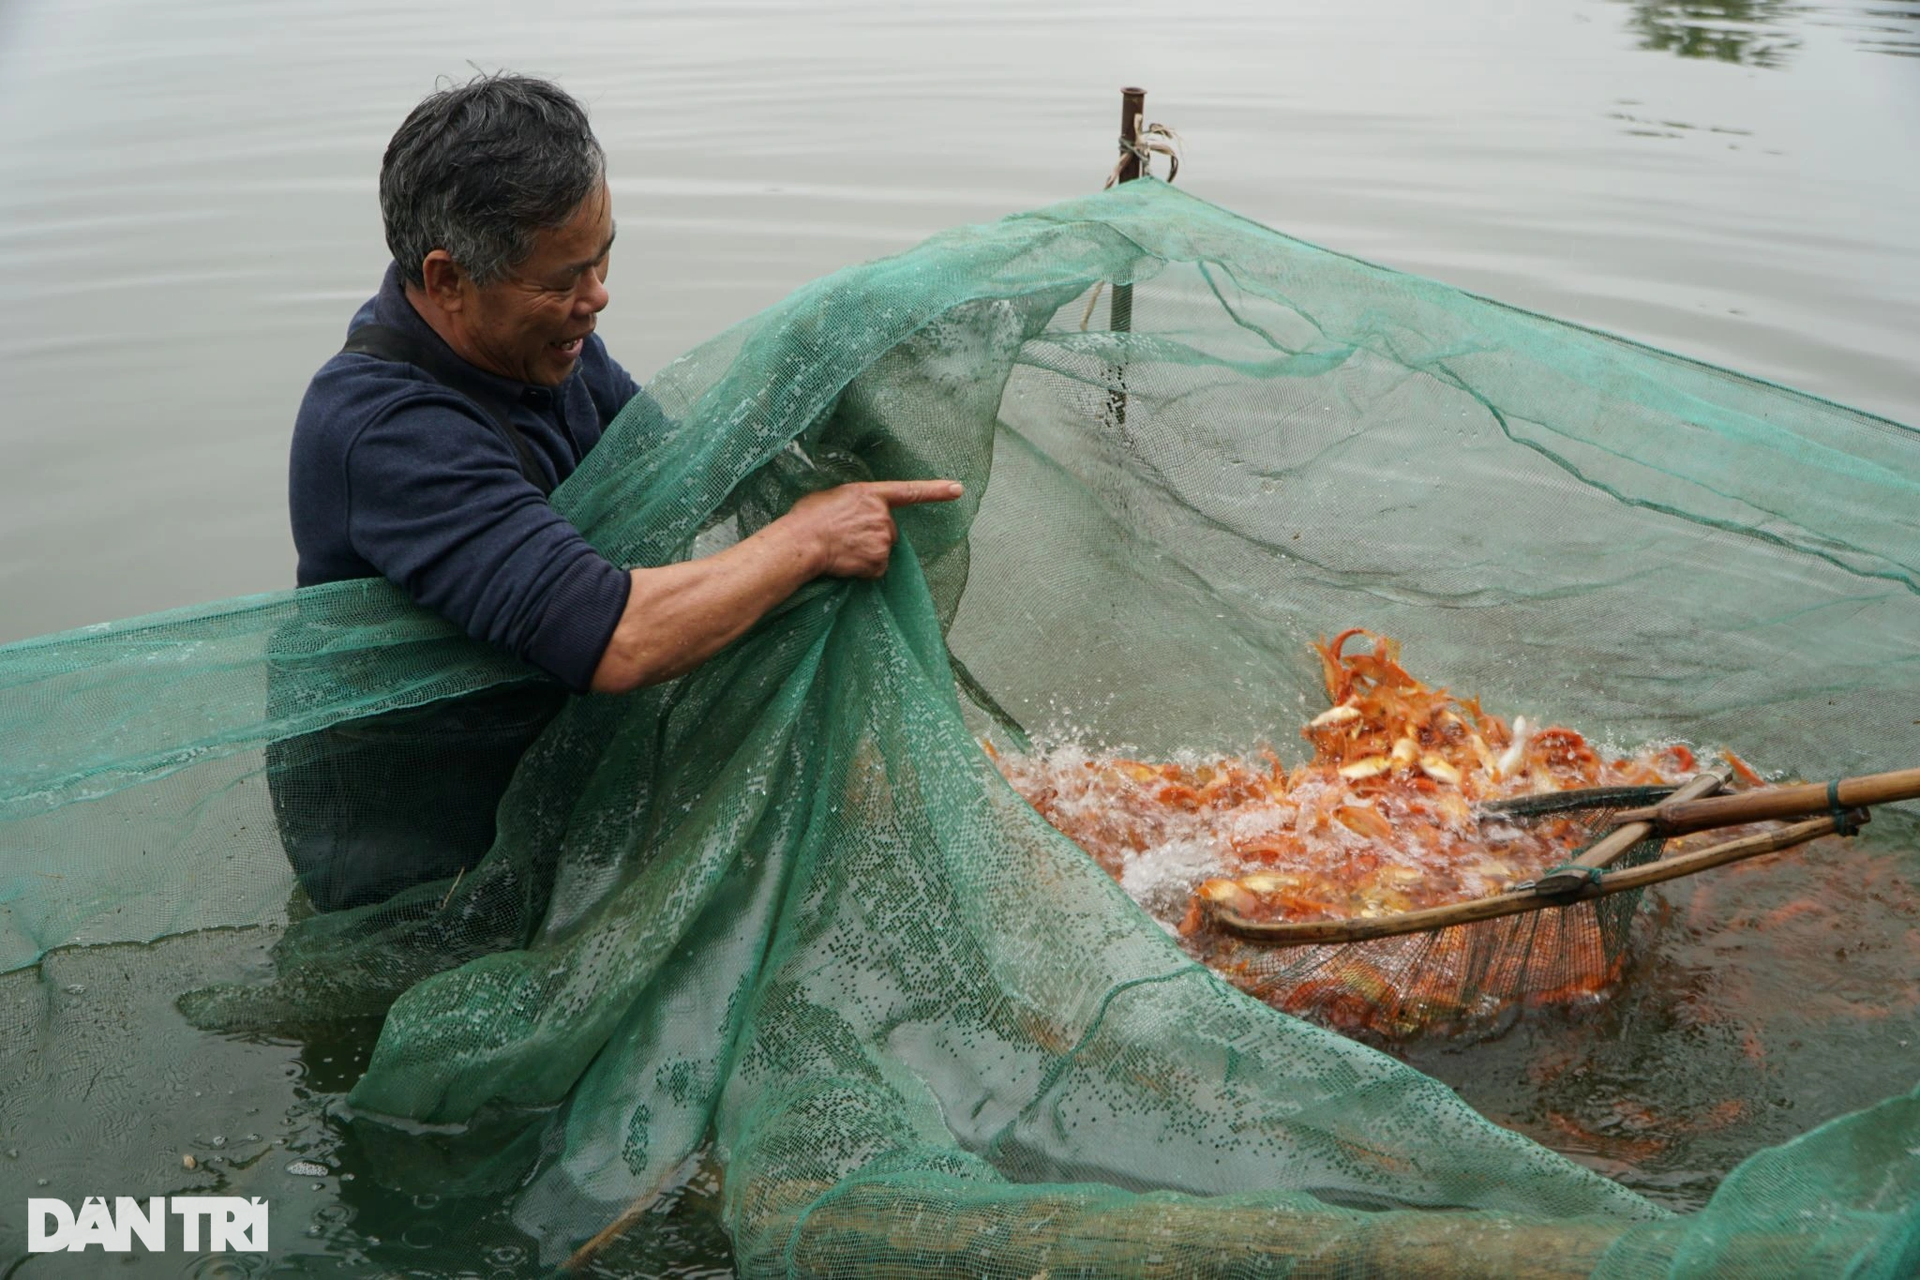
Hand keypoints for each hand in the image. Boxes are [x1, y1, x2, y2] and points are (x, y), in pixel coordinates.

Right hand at [782, 479, 963, 578]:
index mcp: (871, 494)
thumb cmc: (808, 518)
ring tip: (842, 549)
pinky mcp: (879, 562)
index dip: (936, 490)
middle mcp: (883, 516)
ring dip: (867, 552)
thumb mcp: (833, 497)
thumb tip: (853, 513)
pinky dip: (864, 569)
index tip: (958, 489)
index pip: (910, 491)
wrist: (801, 542)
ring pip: (882, 550)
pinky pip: (876, 569)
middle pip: (889, 530)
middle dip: (873, 535)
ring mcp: (883, 540)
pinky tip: (846, 562)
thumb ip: (854, 502)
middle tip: (846, 537)